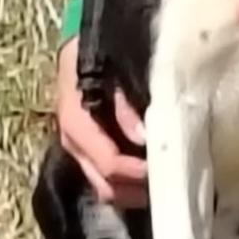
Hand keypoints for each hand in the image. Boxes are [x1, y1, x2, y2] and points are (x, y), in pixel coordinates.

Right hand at [56, 37, 147, 207]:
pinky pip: (103, 180)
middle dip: (135, 189)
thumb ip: (125, 103)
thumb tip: (143, 137)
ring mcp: (76, 149)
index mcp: (75, 118)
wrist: (83, 47)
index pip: (106, 161)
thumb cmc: (104, 52)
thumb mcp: (115, 69)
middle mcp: (71, 139)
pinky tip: (149, 177)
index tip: (162, 169)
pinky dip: (127, 185)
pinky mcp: (85, 152)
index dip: (134, 171)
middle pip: (103, 183)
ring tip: (161, 183)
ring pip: (103, 188)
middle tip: (167, 184)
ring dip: (132, 192)